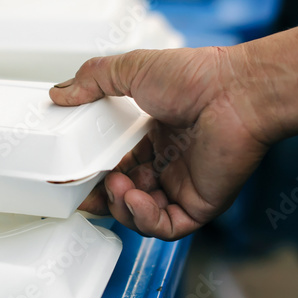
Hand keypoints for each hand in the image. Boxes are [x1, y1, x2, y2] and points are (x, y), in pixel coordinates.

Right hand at [49, 46, 274, 239]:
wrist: (236, 92)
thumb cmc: (197, 78)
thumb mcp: (132, 69)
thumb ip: (93, 80)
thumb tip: (60, 93)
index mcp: (156, 135)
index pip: (117, 164)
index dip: (94, 174)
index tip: (71, 177)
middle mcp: (171, 162)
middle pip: (126, 194)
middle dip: (103, 196)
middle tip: (86, 190)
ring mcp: (185, 185)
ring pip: (142, 215)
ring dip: (121, 207)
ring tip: (116, 186)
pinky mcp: (200, 205)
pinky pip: (166, 227)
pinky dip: (145, 220)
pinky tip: (135, 200)